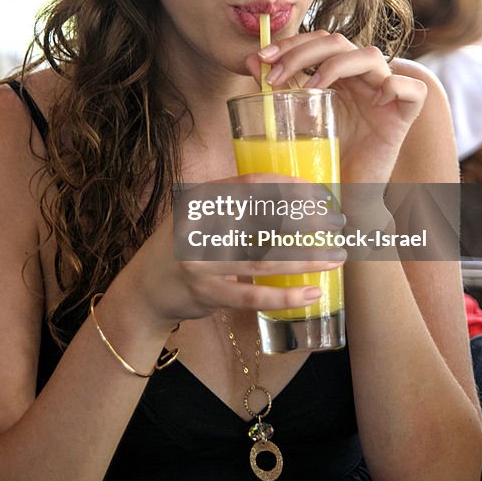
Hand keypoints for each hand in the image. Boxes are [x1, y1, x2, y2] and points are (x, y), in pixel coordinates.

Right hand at [127, 173, 344, 329]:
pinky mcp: (206, 293)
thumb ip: (234, 207)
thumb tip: (292, 201)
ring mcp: (201, 261)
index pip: (250, 184)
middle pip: (263, 220)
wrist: (144, 290)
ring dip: (305, 259)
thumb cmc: (183, 248)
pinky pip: (253, 296)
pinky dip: (285, 296)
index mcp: (201, 200)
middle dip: (306, 222)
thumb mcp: (199, 216)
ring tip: (336, 257)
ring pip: (264, 260)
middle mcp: (199, 226)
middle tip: (338, 224)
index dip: (287, 185)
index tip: (318, 190)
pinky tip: (311, 292)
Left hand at [245, 32, 427, 183]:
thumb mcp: (297, 118)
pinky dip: (395, 87)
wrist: (347, 194)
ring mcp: (384, 95)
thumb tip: (251, 61)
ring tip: (315, 86)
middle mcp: (361, 79)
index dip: (291, 43)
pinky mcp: (404, 117)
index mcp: (338, 75)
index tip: (262, 58)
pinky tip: (374, 101)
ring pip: (371, 55)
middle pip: (338, 42)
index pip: (318, 41)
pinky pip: (414, 89)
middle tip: (276, 76)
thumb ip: (280, 89)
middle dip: (303, 52)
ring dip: (338, 64)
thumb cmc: (325, 156)